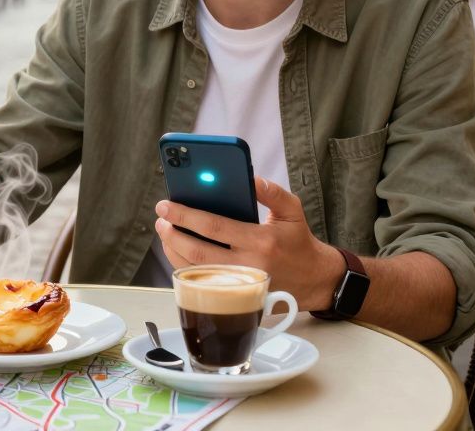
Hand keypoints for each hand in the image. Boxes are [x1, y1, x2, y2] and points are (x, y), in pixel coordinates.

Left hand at [154, 177, 343, 310]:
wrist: (314, 281)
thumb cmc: (298, 241)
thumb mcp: (292, 210)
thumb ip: (271, 191)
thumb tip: (248, 177)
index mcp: (261, 242)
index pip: (215, 228)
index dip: (186, 215)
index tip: (167, 205)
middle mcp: (248, 266)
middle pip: (198, 253)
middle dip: (172, 233)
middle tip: (161, 217)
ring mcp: (239, 286)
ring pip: (195, 271)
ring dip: (173, 250)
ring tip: (164, 230)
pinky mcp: (235, 297)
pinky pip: (201, 283)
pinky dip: (183, 266)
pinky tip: (176, 250)